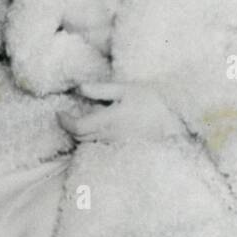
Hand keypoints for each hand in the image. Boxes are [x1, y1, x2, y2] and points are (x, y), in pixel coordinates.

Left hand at [57, 82, 185, 144]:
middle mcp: (110, 136)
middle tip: (67, 115)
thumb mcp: (124, 89)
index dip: (65, 121)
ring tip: (83, 120)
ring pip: (90, 144)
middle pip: (80, 138)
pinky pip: (102, 146)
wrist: (176, 118)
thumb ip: (99, 89)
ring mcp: (117, 145)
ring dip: (81, 134)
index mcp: (108, 121)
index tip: (60, 113)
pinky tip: (99, 130)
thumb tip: (79, 87)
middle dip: (70, 127)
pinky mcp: (125, 149)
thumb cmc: (152, 100)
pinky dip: (94, 139)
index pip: (77, 127)